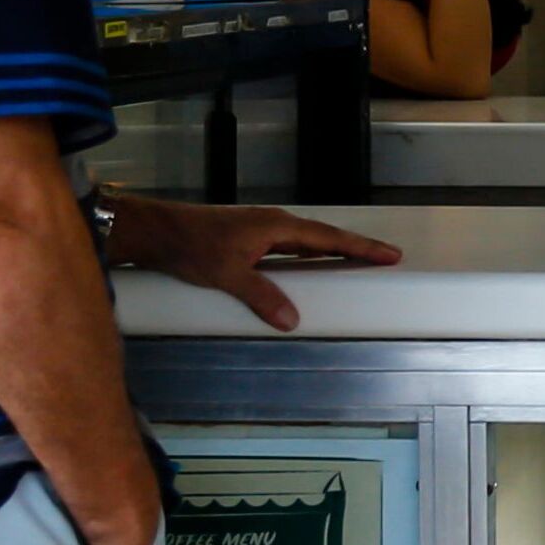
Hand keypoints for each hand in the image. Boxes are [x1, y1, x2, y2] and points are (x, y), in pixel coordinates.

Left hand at [96, 189, 403, 331]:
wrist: (153, 232)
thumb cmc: (189, 245)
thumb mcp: (227, 274)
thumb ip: (261, 296)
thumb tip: (292, 320)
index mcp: (277, 226)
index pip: (329, 238)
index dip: (361, 247)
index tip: (391, 254)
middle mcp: (273, 224)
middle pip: (323, 238)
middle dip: (354, 249)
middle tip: (383, 260)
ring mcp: (260, 231)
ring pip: (305, 244)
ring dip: (330, 254)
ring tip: (354, 267)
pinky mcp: (247, 240)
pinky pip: (288, 250)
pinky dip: (306, 260)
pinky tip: (307, 272)